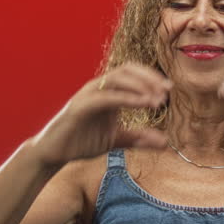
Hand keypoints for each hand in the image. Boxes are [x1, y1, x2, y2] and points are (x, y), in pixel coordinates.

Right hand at [33, 63, 172, 164]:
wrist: (54, 154)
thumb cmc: (82, 142)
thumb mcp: (116, 140)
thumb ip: (139, 138)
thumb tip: (165, 142)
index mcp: (107, 91)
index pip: (132, 73)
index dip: (151, 77)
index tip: (169, 90)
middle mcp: (98, 88)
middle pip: (127, 70)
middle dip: (149, 78)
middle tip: (166, 92)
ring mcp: (88, 95)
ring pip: (117, 79)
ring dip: (140, 86)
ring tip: (157, 100)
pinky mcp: (80, 106)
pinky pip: (106, 97)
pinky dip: (127, 98)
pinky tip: (142, 105)